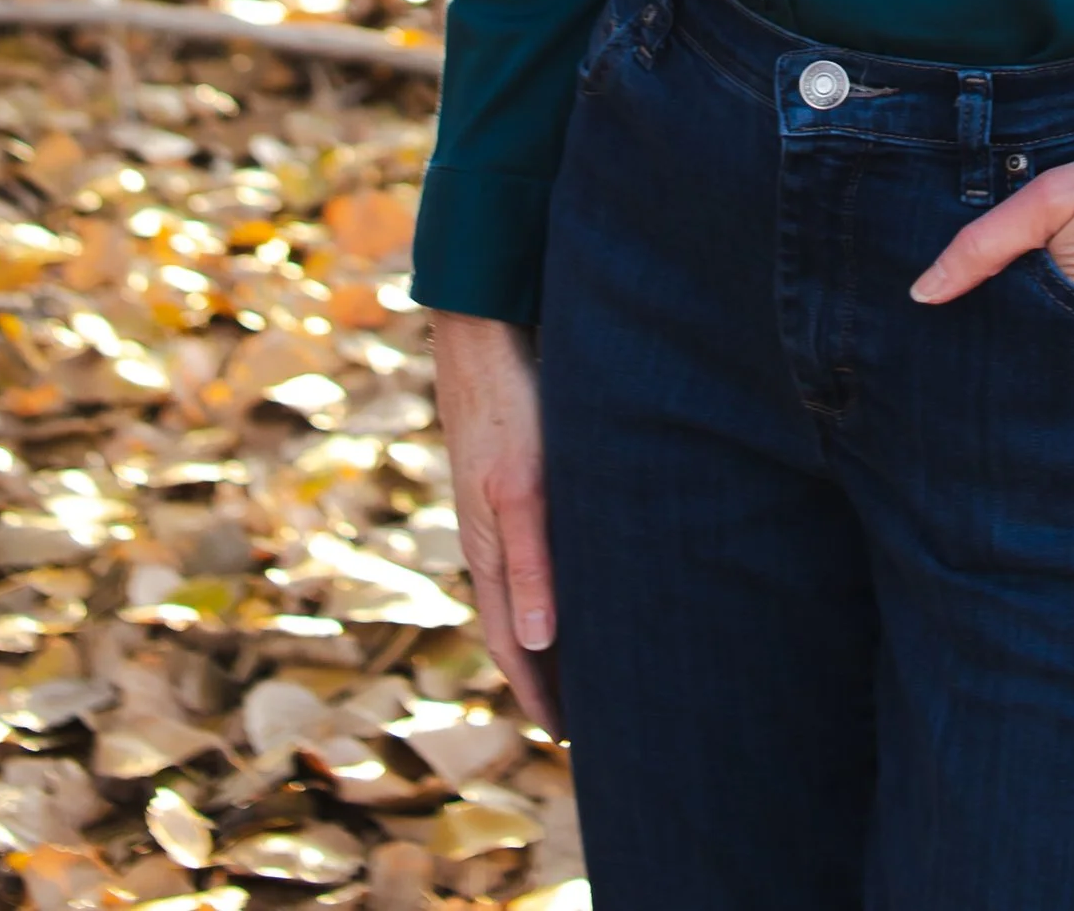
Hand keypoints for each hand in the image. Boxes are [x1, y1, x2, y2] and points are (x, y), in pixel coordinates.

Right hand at [428, 309, 557, 726]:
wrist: (483, 333)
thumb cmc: (508, 409)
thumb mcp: (522, 490)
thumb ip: (533, 564)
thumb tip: (542, 644)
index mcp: (489, 553)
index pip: (515, 647)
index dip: (540, 694)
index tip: (570, 739)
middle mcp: (491, 542)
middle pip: (520, 627)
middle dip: (548, 676)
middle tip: (589, 720)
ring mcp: (499, 513)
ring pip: (528, 591)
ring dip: (553, 634)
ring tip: (589, 664)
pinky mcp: (515, 484)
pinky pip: (535, 554)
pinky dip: (555, 586)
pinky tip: (582, 581)